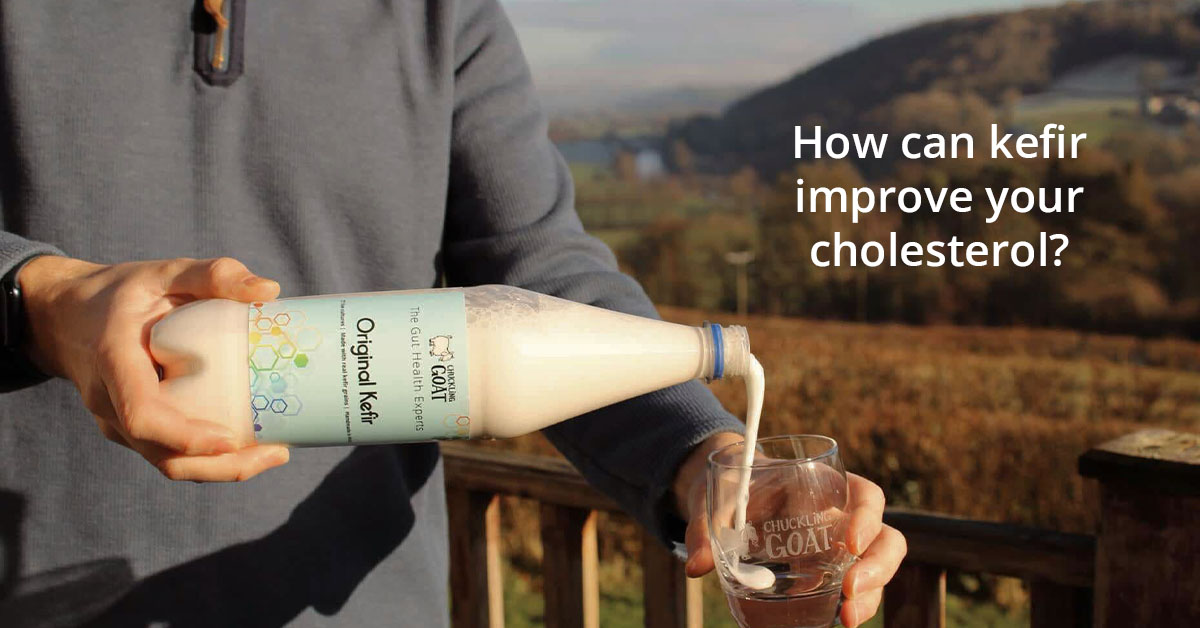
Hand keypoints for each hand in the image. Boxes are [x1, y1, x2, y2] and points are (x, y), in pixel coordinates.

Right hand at [19, 255, 290, 481]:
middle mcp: (108, 401)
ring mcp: (115, 422)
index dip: (185, 436)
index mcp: (113, 360)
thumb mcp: (163, 272)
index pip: (142, 414)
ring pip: (166, 462)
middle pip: (161, 454)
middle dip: (221, 465)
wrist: (67, 317)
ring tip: (273, 452)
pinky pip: (167, 454)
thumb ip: (213, 274)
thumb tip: (270, 290)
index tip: (230, 440)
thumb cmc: (121, 293)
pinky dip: (207, 459)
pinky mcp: (129, 431)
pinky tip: (249, 446)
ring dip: (221, 468)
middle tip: (277, 452)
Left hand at [674, 433, 906, 627]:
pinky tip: (837, 621)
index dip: (866, 517)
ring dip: (871, 595)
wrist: (734, 493)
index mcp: (822, 483)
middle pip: (885, 537)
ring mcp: (842, 545)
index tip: (849, 542)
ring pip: (877, 567)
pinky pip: (857, 588)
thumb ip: (704, 526)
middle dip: (877, 567)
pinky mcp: (834, 569)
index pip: (864, 494)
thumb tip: (696, 566)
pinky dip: (853, 606)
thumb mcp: (714, 499)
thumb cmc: (733, 486)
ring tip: (847, 619)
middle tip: (850, 590)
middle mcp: (843, 514)